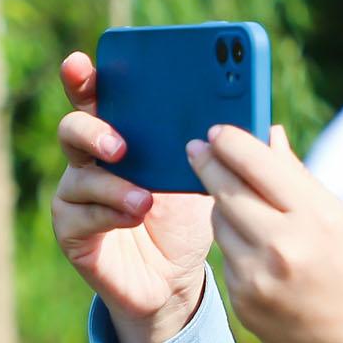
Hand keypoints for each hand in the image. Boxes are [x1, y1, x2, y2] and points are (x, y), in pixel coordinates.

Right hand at [49, 51, 215, 342]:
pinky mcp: (74, 232)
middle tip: (121, 143)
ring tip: (145, 198)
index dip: (84, 78)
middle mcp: (91, 159)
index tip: (82, 64)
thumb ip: (222, 150)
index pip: (96, 96)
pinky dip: (108, 214)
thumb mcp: (206, 179)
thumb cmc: (186, 220)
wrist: (174, 278)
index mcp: (120, 134)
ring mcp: (77, 195)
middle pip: (73, 128)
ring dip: (113, 184)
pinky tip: (133, 216)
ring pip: (78, 176)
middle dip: (92, 129)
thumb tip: (269, 125)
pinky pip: (79, 216)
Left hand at [186, 123, 342, 342]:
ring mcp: (259, 278)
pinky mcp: (243, 302)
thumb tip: (268, 136)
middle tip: (197, 149)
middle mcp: (283, 247)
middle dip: (208, 164)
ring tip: (240, 204)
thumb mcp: (341, 219)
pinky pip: (225, 258)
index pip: (257, 164)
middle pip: (225, 190)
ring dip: (223, 207)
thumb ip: (299, 178)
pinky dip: (235, 246)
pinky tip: (255, 249)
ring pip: (219, 223)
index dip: (231, 142)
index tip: (217, 132)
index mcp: (315, 218)